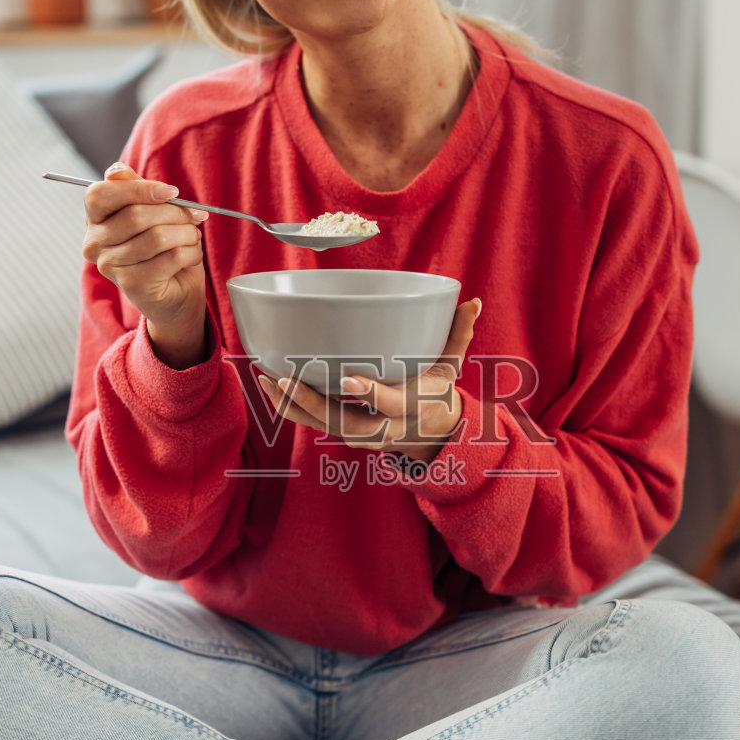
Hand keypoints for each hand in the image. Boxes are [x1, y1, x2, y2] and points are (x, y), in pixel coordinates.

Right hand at [82, 165, 208, 364]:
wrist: (174, 296)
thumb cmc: (162, 250)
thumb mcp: (149, 213)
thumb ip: (134, 189)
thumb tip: (117, 169)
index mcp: (94, 220)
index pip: (101, 194)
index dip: (138, 188)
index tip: (171, 192)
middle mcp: (95, 244)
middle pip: (136, 215)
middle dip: (175, 212)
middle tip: (195, 215)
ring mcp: (111, 266)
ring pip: (158, 237)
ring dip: (186, 234)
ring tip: (193, 238)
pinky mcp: (132, 285)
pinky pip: (171, 257)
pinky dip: (191, 252)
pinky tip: (191, 255)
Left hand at [257, 298, 481, 462]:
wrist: (430, 436)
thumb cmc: (437, 392)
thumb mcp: (451, 367)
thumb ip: (458, 334)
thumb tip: (472, 302)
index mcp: (408, 408)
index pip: (388, 403)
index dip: (368, 394)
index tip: (348, 380)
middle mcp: (381, 427)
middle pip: (343, 423)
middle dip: (313, 404)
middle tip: (286, 380)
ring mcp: (360, 434)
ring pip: (321, 426)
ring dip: (292, 406)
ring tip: (266, 381)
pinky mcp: (344, 432)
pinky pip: (313, 424)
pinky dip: (290, 409)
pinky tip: (268, 388)